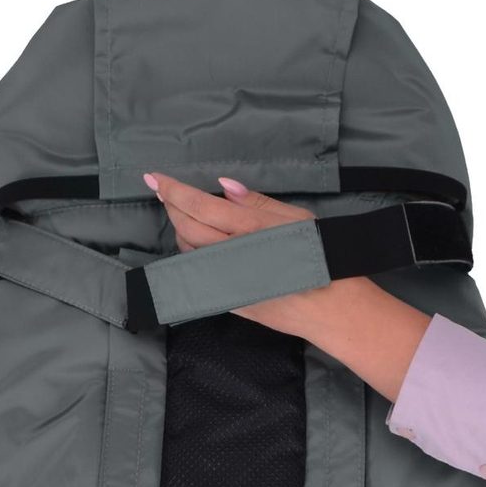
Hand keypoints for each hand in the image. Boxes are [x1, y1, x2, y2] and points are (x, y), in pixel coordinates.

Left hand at [143, 170, 358, 337]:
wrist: (331, 308)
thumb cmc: (322, 257)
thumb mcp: (297, 219)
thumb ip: (258, 203)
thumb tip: (224, 187)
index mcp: (251, 229)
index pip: (200, 206)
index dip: (173, 191)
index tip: (154, 178)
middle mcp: (233, 256)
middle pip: (187, 227)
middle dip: (171, 207)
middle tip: (165, 192)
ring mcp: (228, 281)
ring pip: (188, 252)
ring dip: (181, 230)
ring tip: (184, 215)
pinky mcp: (228, 299)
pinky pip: (199, 274)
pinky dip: (192, 254)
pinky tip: (196, 245)